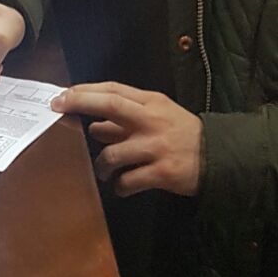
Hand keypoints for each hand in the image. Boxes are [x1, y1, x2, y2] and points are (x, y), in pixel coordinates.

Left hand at [53, 83, 202, 196]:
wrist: (218, 156)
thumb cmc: (182, 134)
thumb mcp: (158, 117)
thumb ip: (126, 120)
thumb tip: (93, 124)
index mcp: (152, 103)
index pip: (114, 90)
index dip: (86, 91)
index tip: (62, 95)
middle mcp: (152, 121)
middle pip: (112, 106)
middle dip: (81, 104)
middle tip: (59, 109)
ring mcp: (157, 147)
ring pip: (113, 153)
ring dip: (101, 165)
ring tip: (105, 171)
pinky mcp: (162, 173)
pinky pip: (128, 181)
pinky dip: (119, 186)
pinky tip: (122, 186)